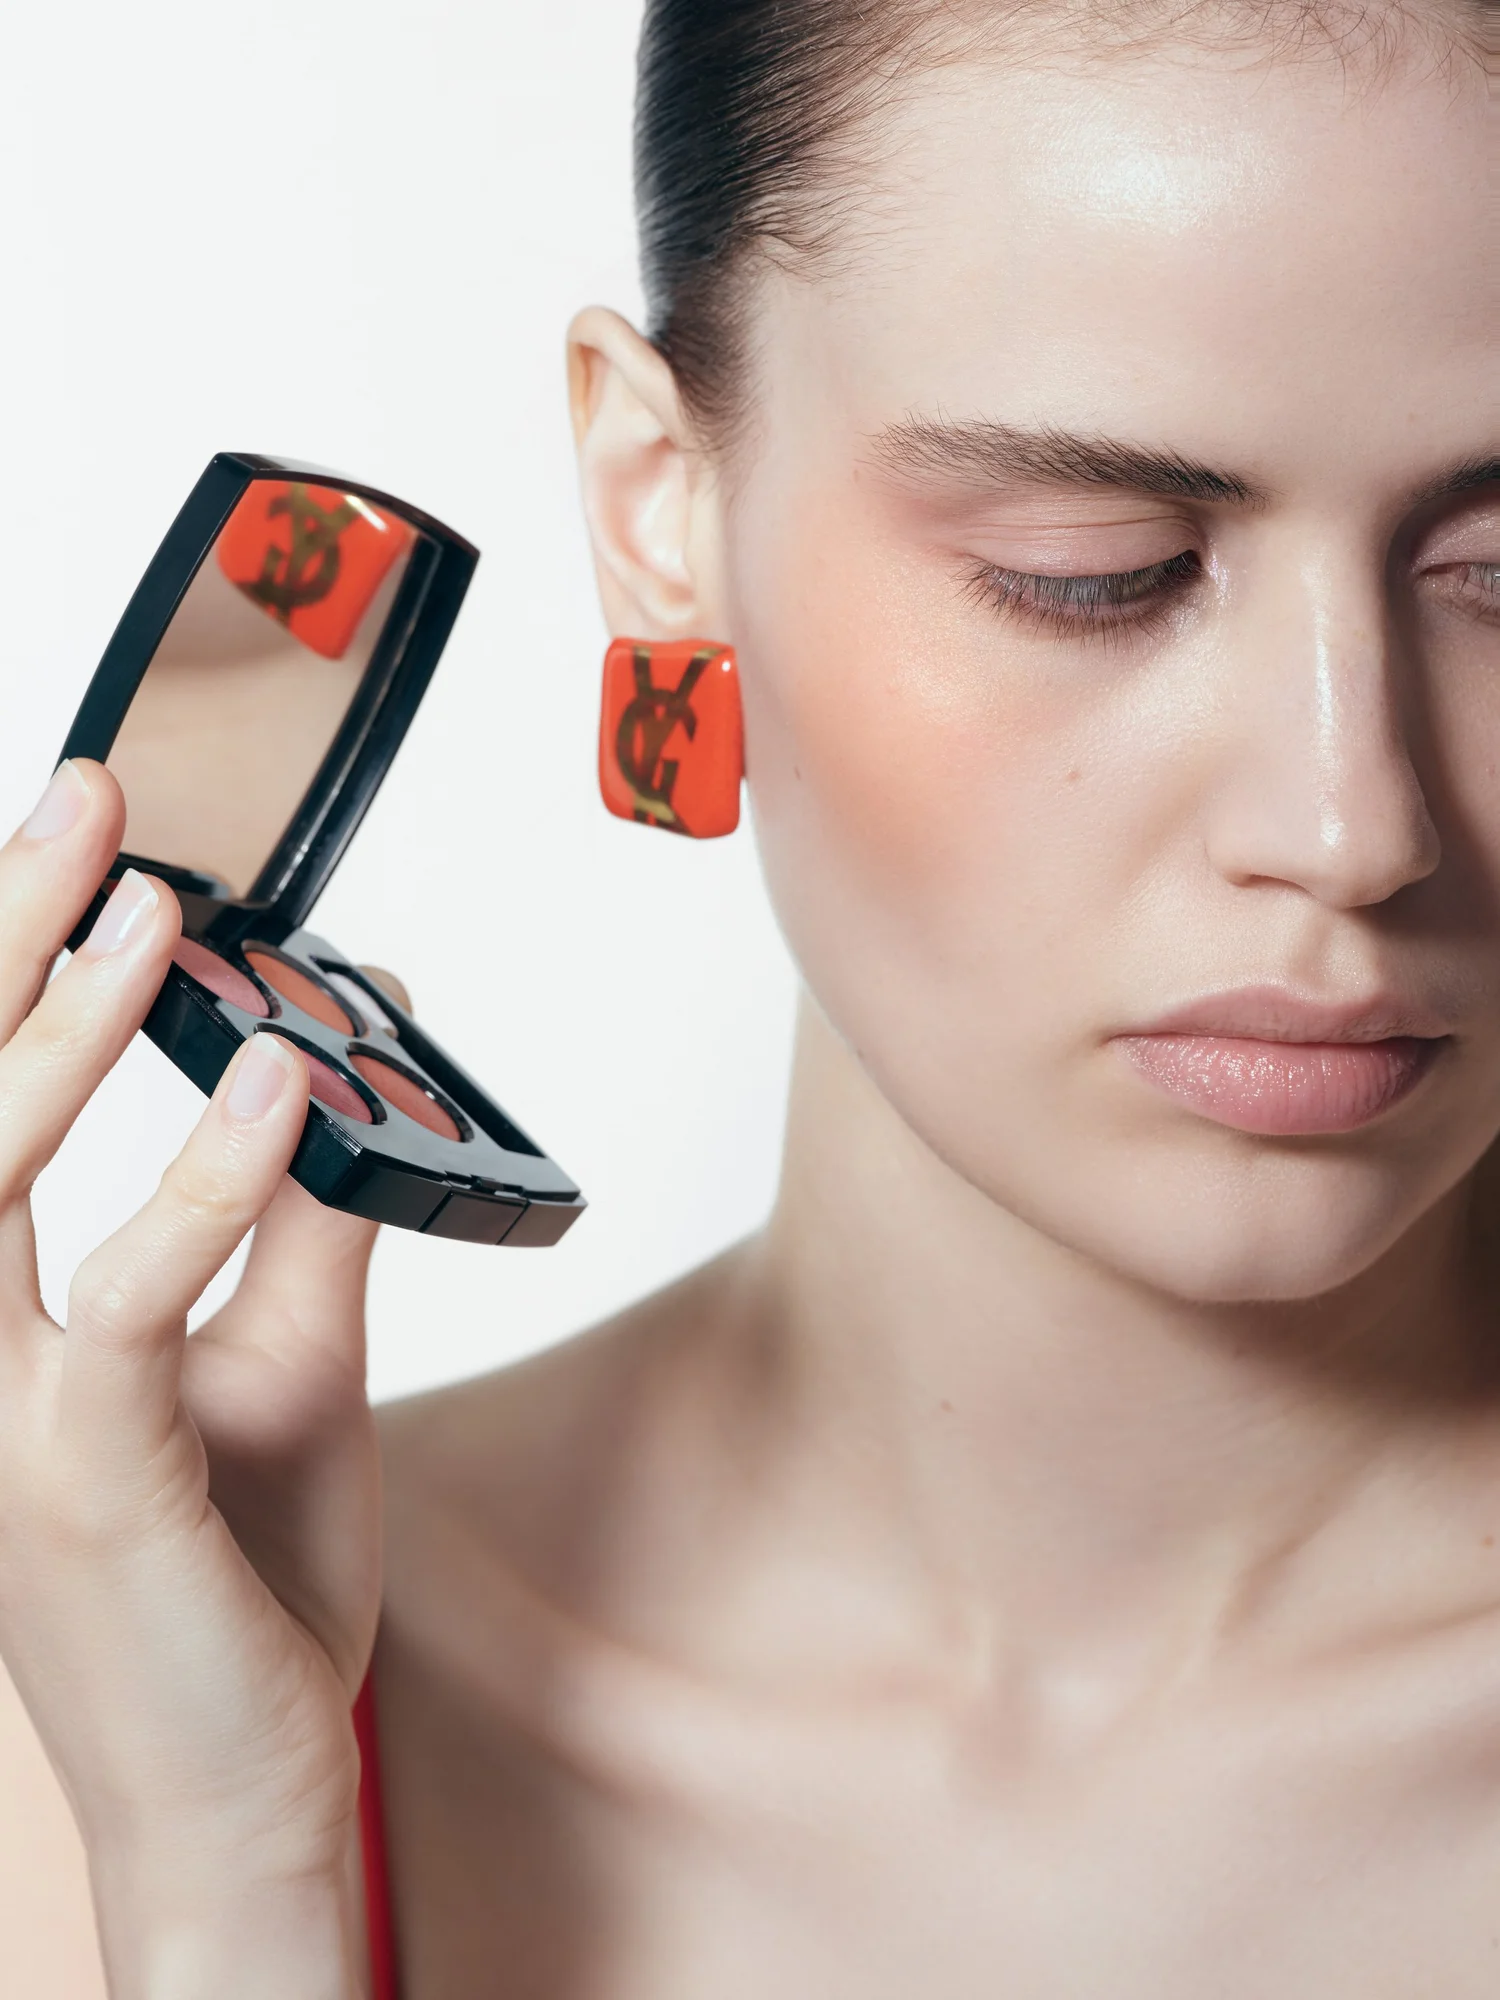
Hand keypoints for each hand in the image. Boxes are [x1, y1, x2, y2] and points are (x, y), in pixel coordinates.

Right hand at [0, 761, 382, 1994]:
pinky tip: (283, 1092)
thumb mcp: (282, 1368)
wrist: (243, 1797)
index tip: (67, 843)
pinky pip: (127, 1307)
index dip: (1, 972)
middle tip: (83, 798)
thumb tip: (343, 1069)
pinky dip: (202, 1187)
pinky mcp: (84, 1485)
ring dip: (66, 1034)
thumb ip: (291, 1221)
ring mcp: (0, 1427)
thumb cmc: (246, 1587)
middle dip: (3, 942)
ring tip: (153, 907)